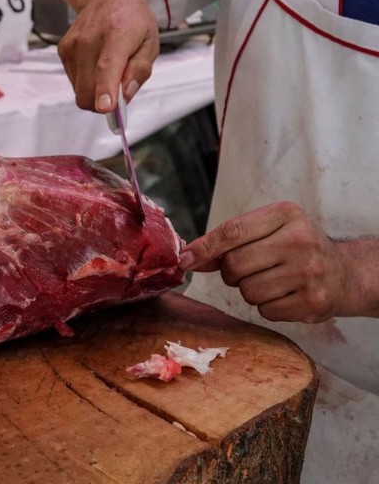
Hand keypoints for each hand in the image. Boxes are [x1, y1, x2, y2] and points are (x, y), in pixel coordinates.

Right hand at [56, 0, 159, 111]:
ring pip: (79, 91)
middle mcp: (89, 41)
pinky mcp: (63, 51)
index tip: (105, 108)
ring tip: (108, 70)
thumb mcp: (150, 42)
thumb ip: (140, 70)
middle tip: (116, 96)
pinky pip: (74, 81)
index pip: (106, 68)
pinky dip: (87, 81)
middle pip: (87, 90)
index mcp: (116, 35)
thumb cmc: (132, 18)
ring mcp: (72, 46)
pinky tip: (96, 64)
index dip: (105, 91)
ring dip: (94, 91)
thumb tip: (126, 94)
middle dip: (101, 104)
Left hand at [178, 202, 377, 322]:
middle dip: (231, 271)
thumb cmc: (294, 247)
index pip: (232, 231)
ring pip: (247, 291)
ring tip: (271, 279)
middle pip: (234, 264)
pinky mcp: (312, 302)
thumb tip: (188, 256)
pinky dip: (267, 305)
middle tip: (249, 268)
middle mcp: (300, 241)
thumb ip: (228, 240)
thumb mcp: (267, 230)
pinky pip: (265, 311)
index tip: (183, 260)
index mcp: (285, 215)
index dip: (203, 248)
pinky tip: (284, 293)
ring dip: (249, 289)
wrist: (343, 272)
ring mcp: (308, 273)